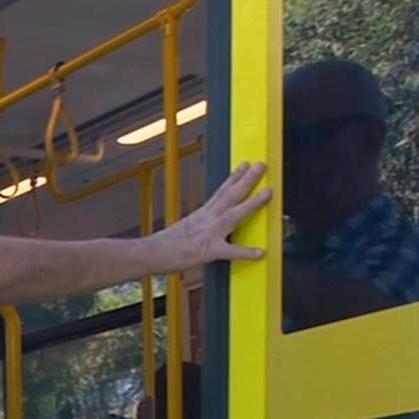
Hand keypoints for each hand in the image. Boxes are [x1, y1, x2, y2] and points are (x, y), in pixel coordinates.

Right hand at [153, 162, 271, 267]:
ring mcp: (209, 233)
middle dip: (248, 179)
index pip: (221, 191)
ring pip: (235, 214)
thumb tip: (206, 226)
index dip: (235, 177)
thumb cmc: (164, 245)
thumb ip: (199, 225)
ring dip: (253, 202)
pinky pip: (231, 251)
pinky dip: (246, 252)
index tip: (245, 165)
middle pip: (231, 194)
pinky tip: (260, 252)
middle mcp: (207, 218)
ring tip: (269, 193)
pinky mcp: (209, 250)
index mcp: (202, 214)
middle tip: (262, 165)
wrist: (150, 253)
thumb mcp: (184, 228)